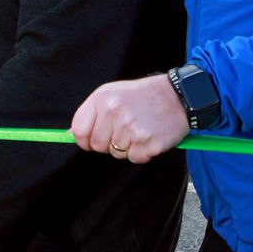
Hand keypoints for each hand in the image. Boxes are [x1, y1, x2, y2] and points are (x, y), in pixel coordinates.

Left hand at [71, 74, 188, 162]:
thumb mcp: (113, 93)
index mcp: (102, 99)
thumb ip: (92, 112)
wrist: (178, 95)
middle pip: (97, 146)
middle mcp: (114, 113)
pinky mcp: (148, 143)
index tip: (93, 139)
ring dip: (127, 147)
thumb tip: (74, 134)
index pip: (80, 131)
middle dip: (108, 143)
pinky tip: (149, 135)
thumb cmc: (143, 95)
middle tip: (124, 129)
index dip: (85, 139)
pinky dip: (142, 152)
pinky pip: (135, 158)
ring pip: (116, 154)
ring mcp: (131, 129)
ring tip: (139, 129)